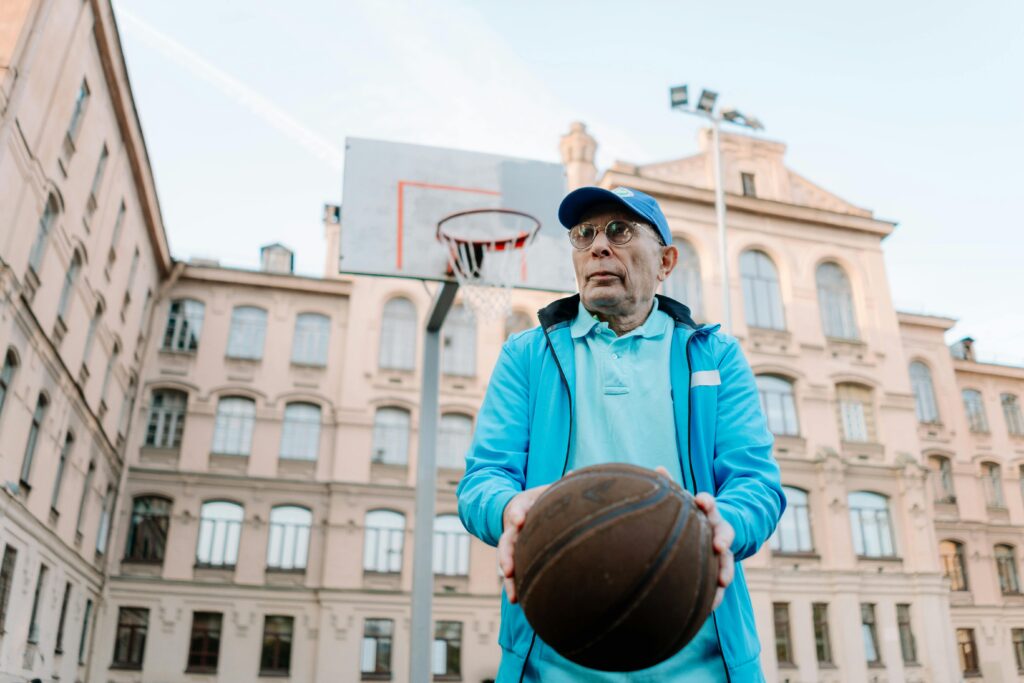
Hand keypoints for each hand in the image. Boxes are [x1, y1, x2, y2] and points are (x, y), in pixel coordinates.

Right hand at [497, 484, 549, 602]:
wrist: (517, 508)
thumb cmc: (538, 499)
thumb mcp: (546, 489)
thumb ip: (559, 485)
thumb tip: (575, 474)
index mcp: (521, 507)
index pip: (517, 509)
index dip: (517, 514)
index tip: (519, 520)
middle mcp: (513, 527)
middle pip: (506, 542)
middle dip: (506, 556)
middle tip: (507, 569)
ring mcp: (511, 543)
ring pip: (506, 561)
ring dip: (509, 577)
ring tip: (513, 595)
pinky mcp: (514, 556)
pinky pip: (513, 572)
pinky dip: (514, 586)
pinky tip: (518, 601)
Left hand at [654, 467, 734, 610]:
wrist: (715, 532)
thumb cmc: (692, 515)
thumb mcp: (684, 500)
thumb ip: (673, 487)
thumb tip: (657, 468)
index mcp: (707, 513)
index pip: (709, 505)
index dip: (706, 502)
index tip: (701, 501)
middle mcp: (718, 532)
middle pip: (724, 534)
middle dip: (722, 539)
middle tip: (719, 546)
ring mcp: (722, 553)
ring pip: (727, 562)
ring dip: (725, 570)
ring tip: (723, 582)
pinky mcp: (719, 571)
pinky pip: (720, 585)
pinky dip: (717, 595)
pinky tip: (709, 608)